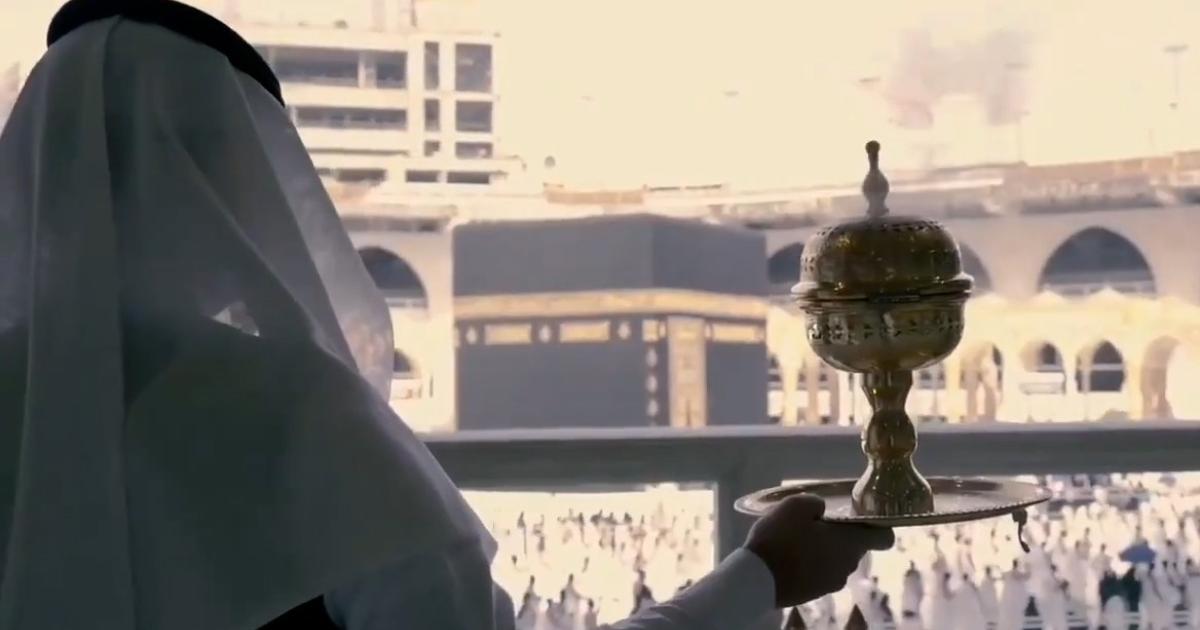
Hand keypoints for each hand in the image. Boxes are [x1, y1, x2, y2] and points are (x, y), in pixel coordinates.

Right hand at [744, 494, 893, 607]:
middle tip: (817, 523)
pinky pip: (821, 573)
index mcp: (850, 543)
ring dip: (825, 550)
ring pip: (837, 560)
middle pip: (856, 547)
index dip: (878, 525)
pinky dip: (812, 564)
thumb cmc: (780, 538)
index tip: (862, 517)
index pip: (884, 537)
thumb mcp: (795, 506)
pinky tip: (791, 556)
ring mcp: (831, 583)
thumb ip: (816, 503)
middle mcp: (848, 566)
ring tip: (799, 540)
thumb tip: (822, 510)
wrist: (756, 579)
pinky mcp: (815, 593)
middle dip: (841, 535)